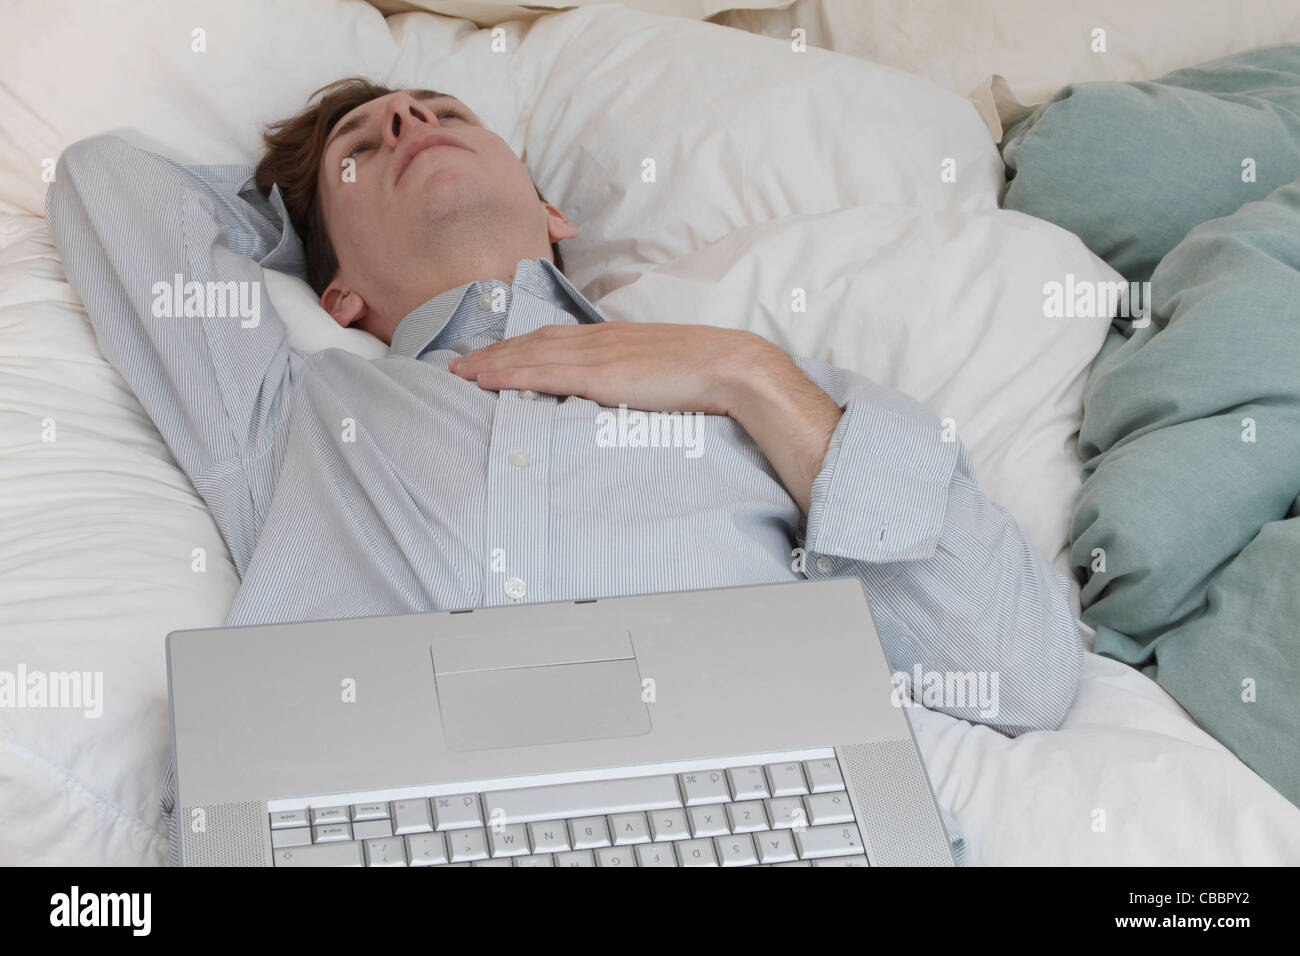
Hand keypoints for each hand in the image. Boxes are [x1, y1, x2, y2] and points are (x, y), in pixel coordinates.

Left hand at [448, 320, 842, 512]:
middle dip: (493, 353)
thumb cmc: (704, 372)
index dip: (518, 345)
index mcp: (613, 336)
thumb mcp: (661, 367)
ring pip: (531, 355)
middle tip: (457, 364)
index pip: (553, 336)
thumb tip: (622, 389)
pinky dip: (511, 376)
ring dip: (491, 364)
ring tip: (461, 374)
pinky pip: (546, 374)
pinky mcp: (603, 377)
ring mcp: (599, 355)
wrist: (730, 366)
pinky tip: (486, 381)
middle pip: (532, 342)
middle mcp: (599, 339)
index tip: (491, 354)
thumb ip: (634, 373)